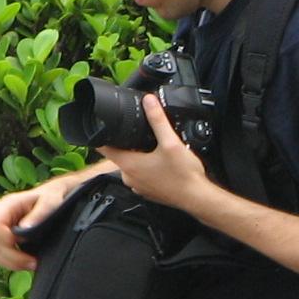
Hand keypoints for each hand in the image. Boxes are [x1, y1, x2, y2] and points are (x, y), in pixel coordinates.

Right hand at [0, 182, 67, 271]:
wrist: (51, 196)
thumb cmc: (51, 196)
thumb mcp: (51, 201)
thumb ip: (39, 213)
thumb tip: (25, 227)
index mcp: (6, 204)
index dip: (6, 239)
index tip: (25, 244)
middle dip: (13, 257)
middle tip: (33, 262)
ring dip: (12, 262)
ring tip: (32, 263)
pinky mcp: (0, 237)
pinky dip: (11, 262)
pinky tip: (25, 262)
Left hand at [99, 94, 212, 210]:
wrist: (197, 198)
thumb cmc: (184, 175)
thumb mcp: (171, 142)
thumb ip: (158, 120)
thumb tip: (148, 101)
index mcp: (129, 164)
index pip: (103, 147)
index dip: (101, 134)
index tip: (104, 126)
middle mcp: (129, 177)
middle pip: (119, 154)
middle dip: (127, 143)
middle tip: (141, 134)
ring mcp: (138, 186)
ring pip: (132, 164)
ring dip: (139, 155)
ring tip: (156, 149)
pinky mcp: (148, 191)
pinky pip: (142, 175)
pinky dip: (148, 167)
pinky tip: (162, 164)